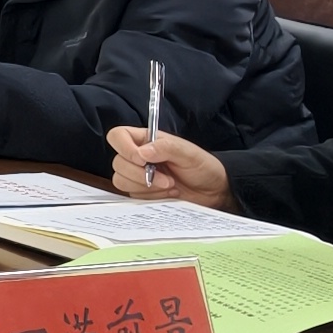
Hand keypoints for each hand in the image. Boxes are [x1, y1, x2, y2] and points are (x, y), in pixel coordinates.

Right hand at [107, 127, 231, 204]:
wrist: (214, 191)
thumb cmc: (203, 167)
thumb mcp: (189, 153)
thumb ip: (166, 148)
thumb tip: (141, 152)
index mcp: (146, 140)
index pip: (118, 136)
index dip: (123, 147)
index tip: (142, 160)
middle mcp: (138, 157)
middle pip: (118, 163)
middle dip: (140, 174)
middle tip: (166, 178)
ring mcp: (137, 176)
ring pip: (121, 181)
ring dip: (146, 187)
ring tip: (169, 185)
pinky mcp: (141, 193)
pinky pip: (132, 196)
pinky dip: (151, 197)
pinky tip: (167, 194)